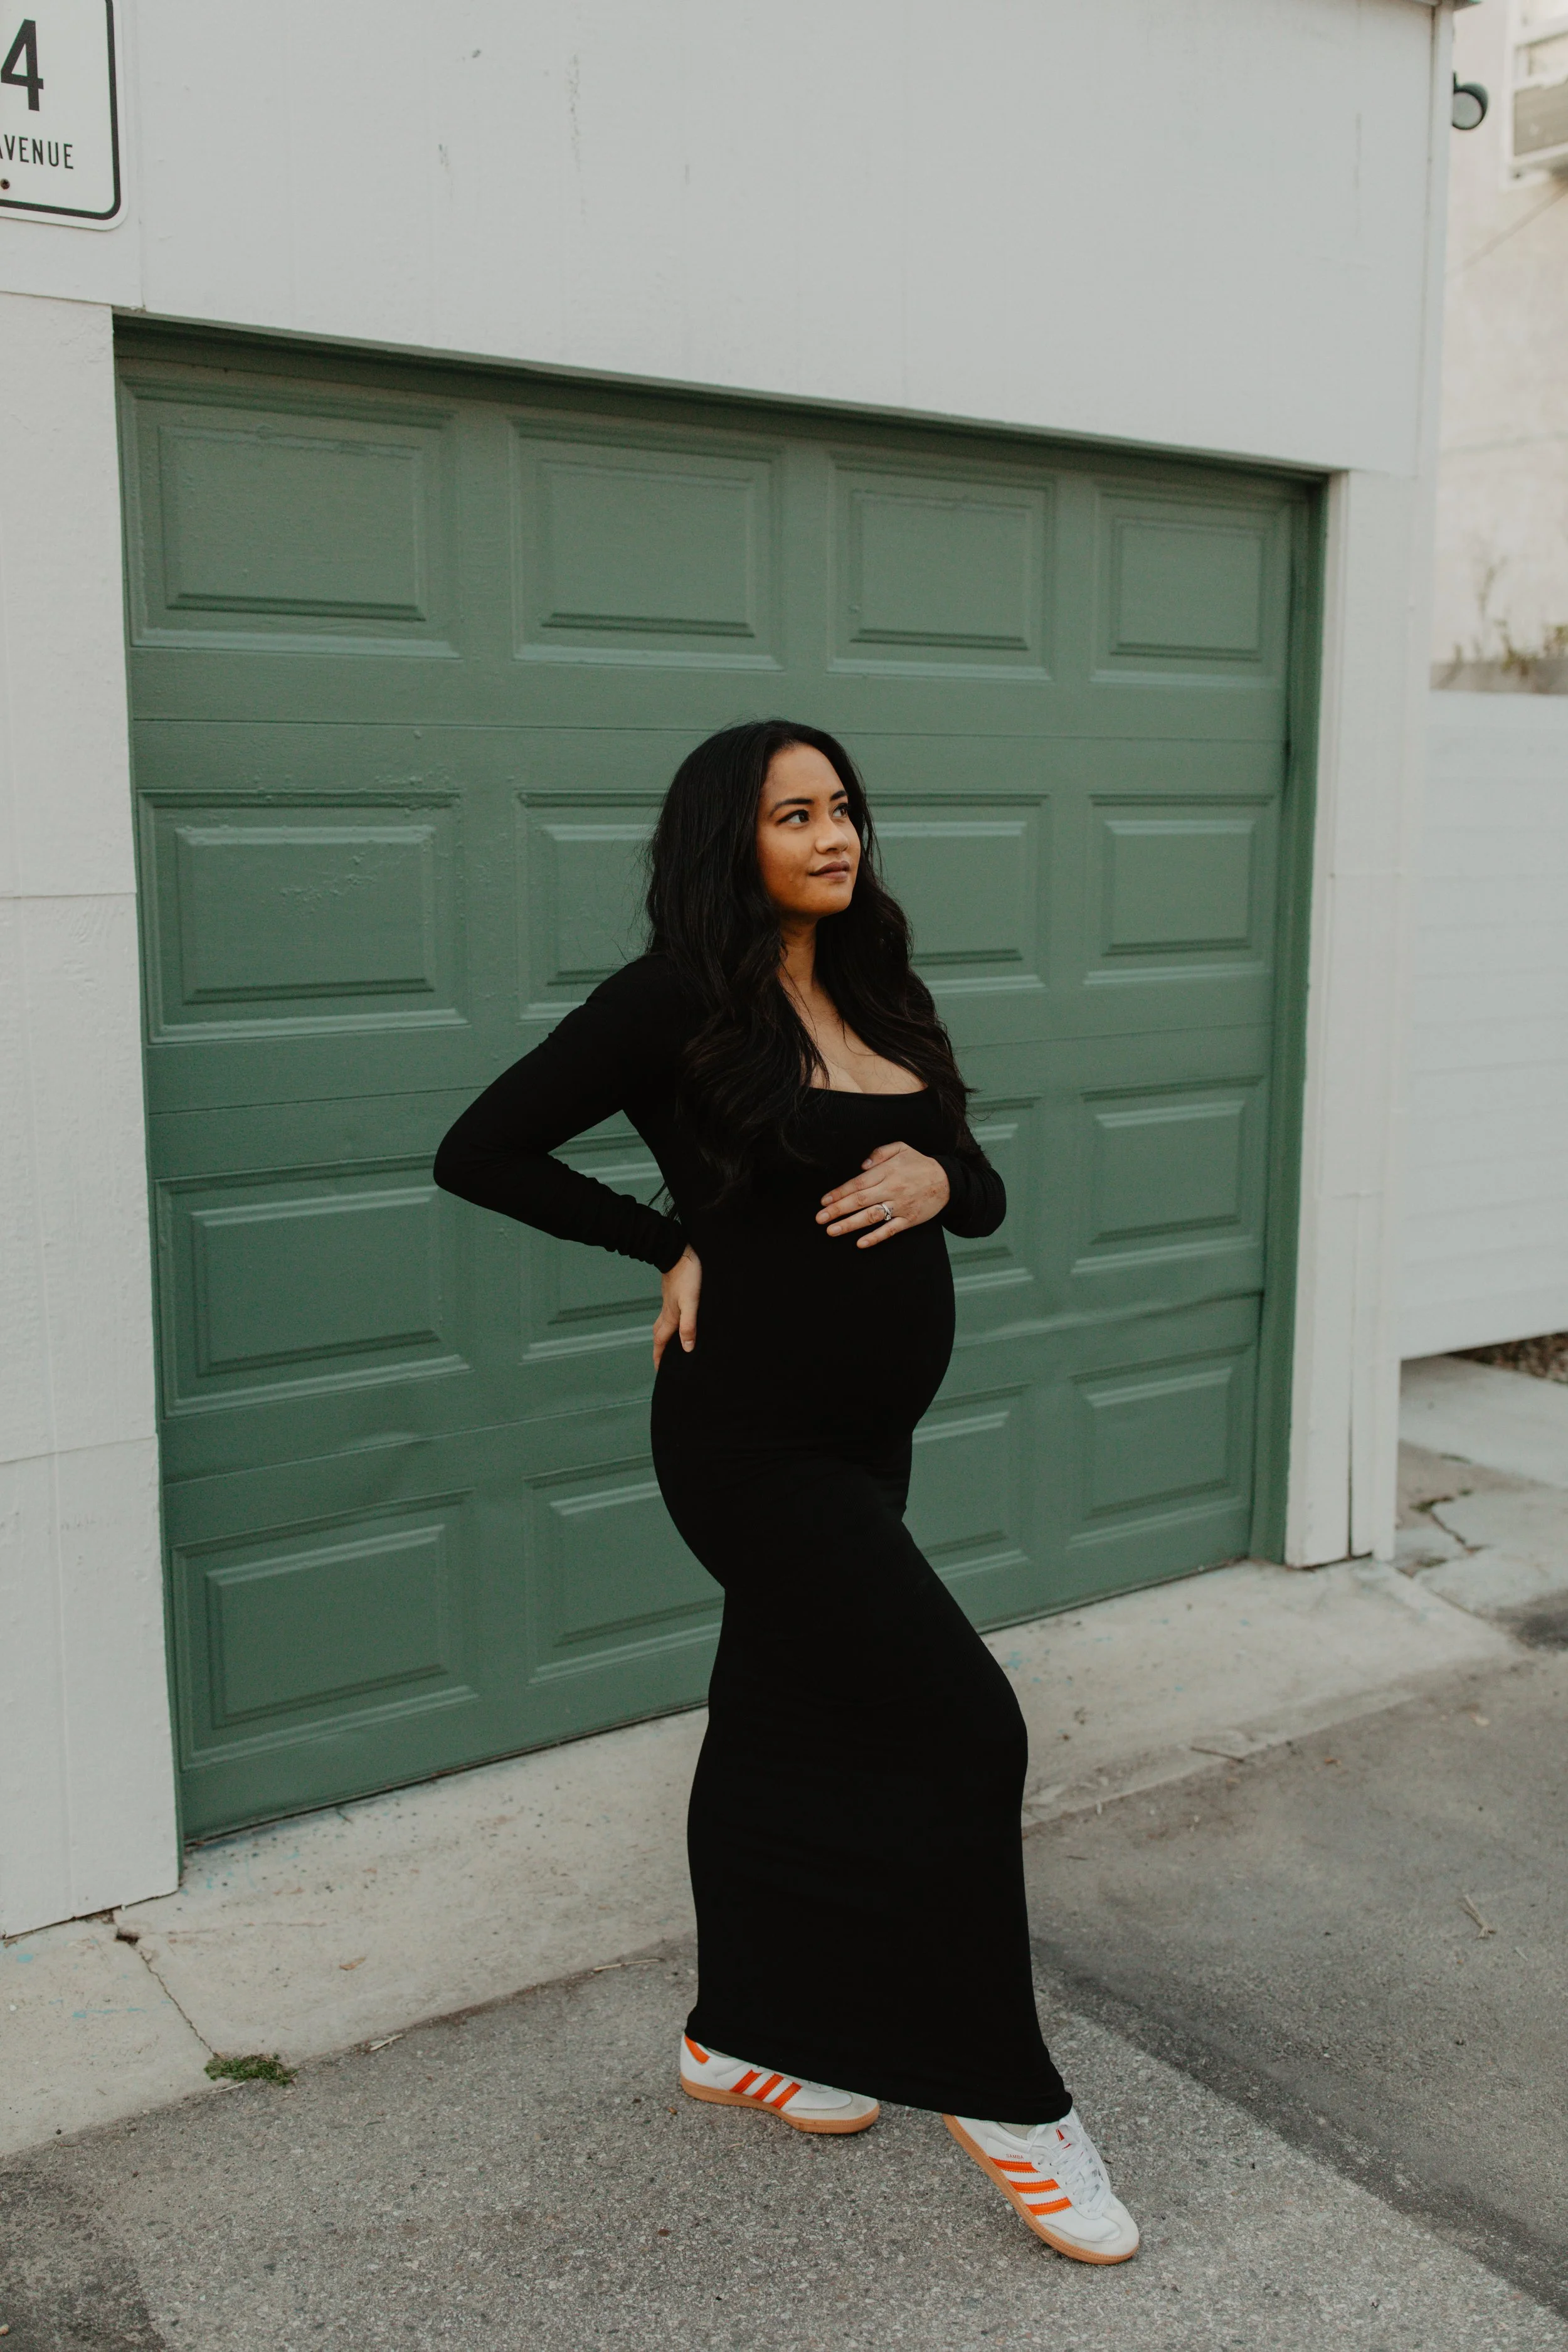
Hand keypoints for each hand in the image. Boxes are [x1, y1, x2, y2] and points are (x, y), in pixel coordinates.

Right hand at [653, 1245, 701, 1364]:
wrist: (678, 1251)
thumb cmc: (687, 1276)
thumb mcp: (691, 1302)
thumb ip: (689, 1324)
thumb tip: (688, 1348)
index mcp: (670, 1316)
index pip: (661, 1342)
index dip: (659, 1357)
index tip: (659, 1370)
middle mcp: (667, 1311)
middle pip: (659, 1334)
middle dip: (659, 1349)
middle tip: (661, 1360)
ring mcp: (669, 1301)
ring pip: (663, 1323)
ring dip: (663, 1335)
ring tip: (668, 1343)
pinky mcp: (673, 1293)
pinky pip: (669, 1313)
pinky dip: (670, 1322)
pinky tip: (677, 1318)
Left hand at [817, 1141, 949, 1247]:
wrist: (947, 1181)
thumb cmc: (920, 1164)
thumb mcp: (901, 1148)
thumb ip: (879, 1153)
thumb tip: (861, 1166)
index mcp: (887, 1172)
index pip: (858, 1183)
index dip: (839, 1193)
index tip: (824, 1201)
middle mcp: (892, 1189)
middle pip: (860, 1201)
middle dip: (837, 1210)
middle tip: (820, 1218)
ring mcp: (900, 1206)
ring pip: (871, 1217)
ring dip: (850, 1225)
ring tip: (831, 1231)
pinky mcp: (909, 1220)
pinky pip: (890, 1230)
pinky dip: (875, 1237)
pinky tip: (860, 1243)